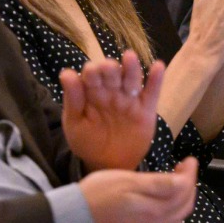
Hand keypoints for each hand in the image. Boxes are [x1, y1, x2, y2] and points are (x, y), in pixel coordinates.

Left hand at [61, 51, 164, 170]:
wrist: (107, 165)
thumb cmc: (88, 141)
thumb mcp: (75, 123)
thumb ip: (72, 99)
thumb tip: (66, 73)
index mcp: (92, 91)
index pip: (92, 74)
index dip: (91, 71)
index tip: (90, 73)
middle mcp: (112, 90)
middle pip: (112, 72)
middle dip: (110, 68)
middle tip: (108, 68)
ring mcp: (130, 98)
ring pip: (132, 78)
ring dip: (131, 67)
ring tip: (130, 58)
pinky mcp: (146, 109)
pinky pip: (152, 92)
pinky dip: (156, 79)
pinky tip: (158, 67)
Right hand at [78, 159, 197, 222]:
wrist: (79, 217)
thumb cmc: (100, 192)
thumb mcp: (128, 179)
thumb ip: (157, 183)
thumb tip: (182, 180)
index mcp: (153, 208)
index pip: (183, 190)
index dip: (190, 173)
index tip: (188, 160)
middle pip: (185, 205)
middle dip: (190, 185)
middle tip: (184, 168)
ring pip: (179, 218)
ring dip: (184, 199)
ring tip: (178, 183)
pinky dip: (175, 215)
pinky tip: (169, 206)